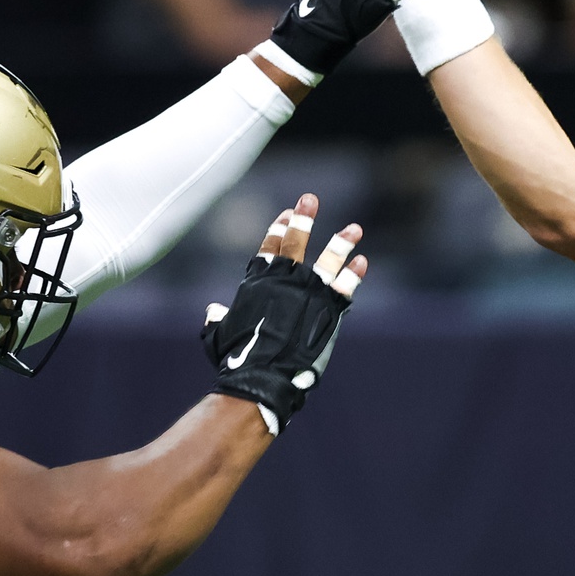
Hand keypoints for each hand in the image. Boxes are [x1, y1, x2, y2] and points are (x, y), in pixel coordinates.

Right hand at [201, 193, 366, 428]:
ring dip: (341, 242)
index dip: (278, 229)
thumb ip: (216, 320)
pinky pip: (345, 287)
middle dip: (303, 218)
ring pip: (328, 260)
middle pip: (295, 242)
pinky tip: (361, 261)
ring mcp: (309, 292)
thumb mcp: (219, 335)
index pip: (269, 248)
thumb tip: (212, 311)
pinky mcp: (329, 309)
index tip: (287, 214)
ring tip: (355, 228)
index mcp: (257, 283)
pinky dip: (353, 274)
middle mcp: (284, 281)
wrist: (263, 376)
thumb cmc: (237, 360)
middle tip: (310, 199)